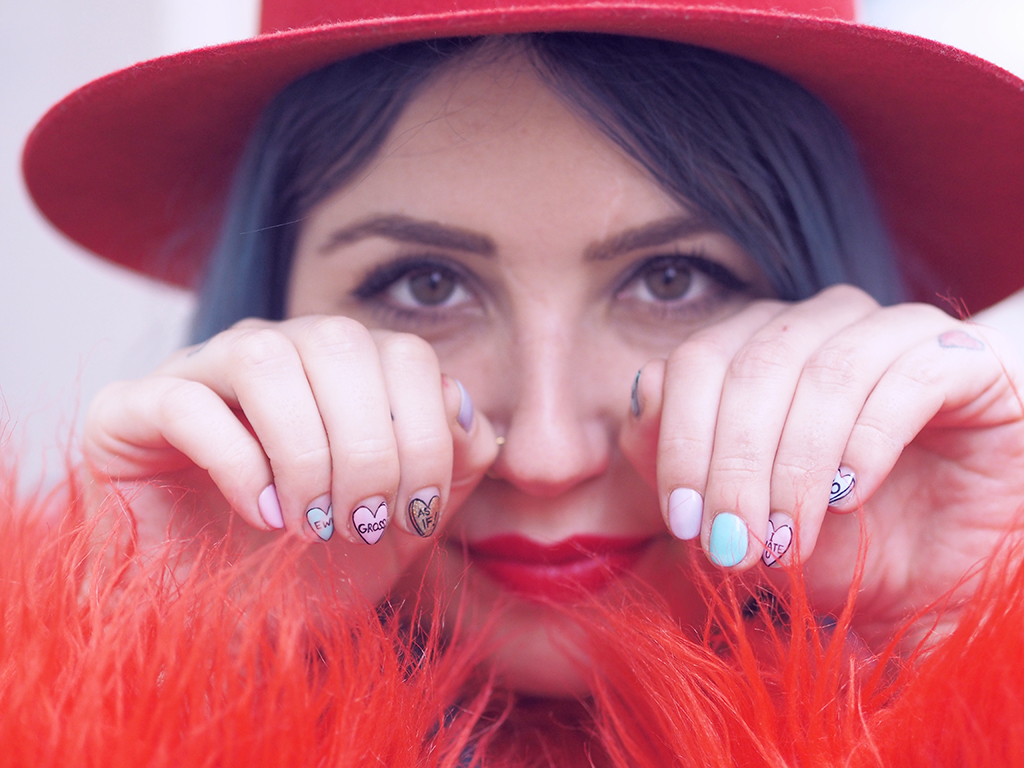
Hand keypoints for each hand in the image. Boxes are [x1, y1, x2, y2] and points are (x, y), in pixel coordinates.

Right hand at [83, 315, 498, 603]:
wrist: (226, 629)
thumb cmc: (316, 570)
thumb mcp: (405, 525)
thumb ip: (451, 464)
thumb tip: (465, 408)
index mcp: (342, 369)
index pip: (406, 353)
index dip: (425, 434)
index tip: (414, 515)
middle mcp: (275, 353)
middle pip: (340, 342)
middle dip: (370, 447)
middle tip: (362, 524)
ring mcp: (198, 373)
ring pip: (264, 356)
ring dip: (306, 451)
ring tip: (311, 523)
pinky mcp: (129, 413)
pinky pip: (185, 402)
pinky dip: (238, 464)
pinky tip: (260, 516)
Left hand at [620, 284, 1023, 644]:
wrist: (929, 574)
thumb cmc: (824, 535)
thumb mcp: (735, 505)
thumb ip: (672, 450)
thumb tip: (646, 390)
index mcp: (759, 340)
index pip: (696, 360)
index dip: (682, 442)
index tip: (685, 523)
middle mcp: (822, 322)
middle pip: (754, 366)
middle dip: (734, 466)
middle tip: (734, 544)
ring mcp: (894, 332)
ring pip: (825, 372)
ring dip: (795, 468)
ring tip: (788, 540)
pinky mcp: (964, 358)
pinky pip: (909, 378)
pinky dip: (867, 443)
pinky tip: (850, 498)